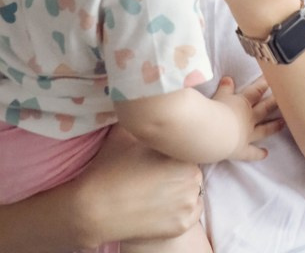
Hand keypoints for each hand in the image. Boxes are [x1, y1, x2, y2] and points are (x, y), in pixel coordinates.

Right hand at [77, 125, 203, 242]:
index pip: (189, 144)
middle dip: (179, 166)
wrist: (94, 210)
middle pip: (192, 165)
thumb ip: (145, 117)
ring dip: (182, 186)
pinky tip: (161, 203)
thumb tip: (149, 96)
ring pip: (194, 188)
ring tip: (157, 186)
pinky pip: (193, 210)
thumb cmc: (110, 168)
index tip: (159, 152)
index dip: (174, 147)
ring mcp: (188, 203)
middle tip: (156, 169)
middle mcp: (192, 177)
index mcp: (182, 152)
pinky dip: (182, 207)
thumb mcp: (127, 132)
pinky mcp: (183, 224)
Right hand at [212, 75, 282, 160]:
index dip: (265, 84)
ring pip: (264, 129)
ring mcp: (247, 134)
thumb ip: (225, 88)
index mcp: (243, 103)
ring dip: (274, 126)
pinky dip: (259, 153)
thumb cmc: (213, 111)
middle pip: (266, 108)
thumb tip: (229, 78)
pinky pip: (252, 152)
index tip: (276, 78)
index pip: (257, 90)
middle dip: (276, 103)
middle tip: (288, 99)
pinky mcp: (241, 150)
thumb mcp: (218, 96)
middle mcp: (249, 118)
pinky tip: (265, 153)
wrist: (212, 133)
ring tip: (283, 122)